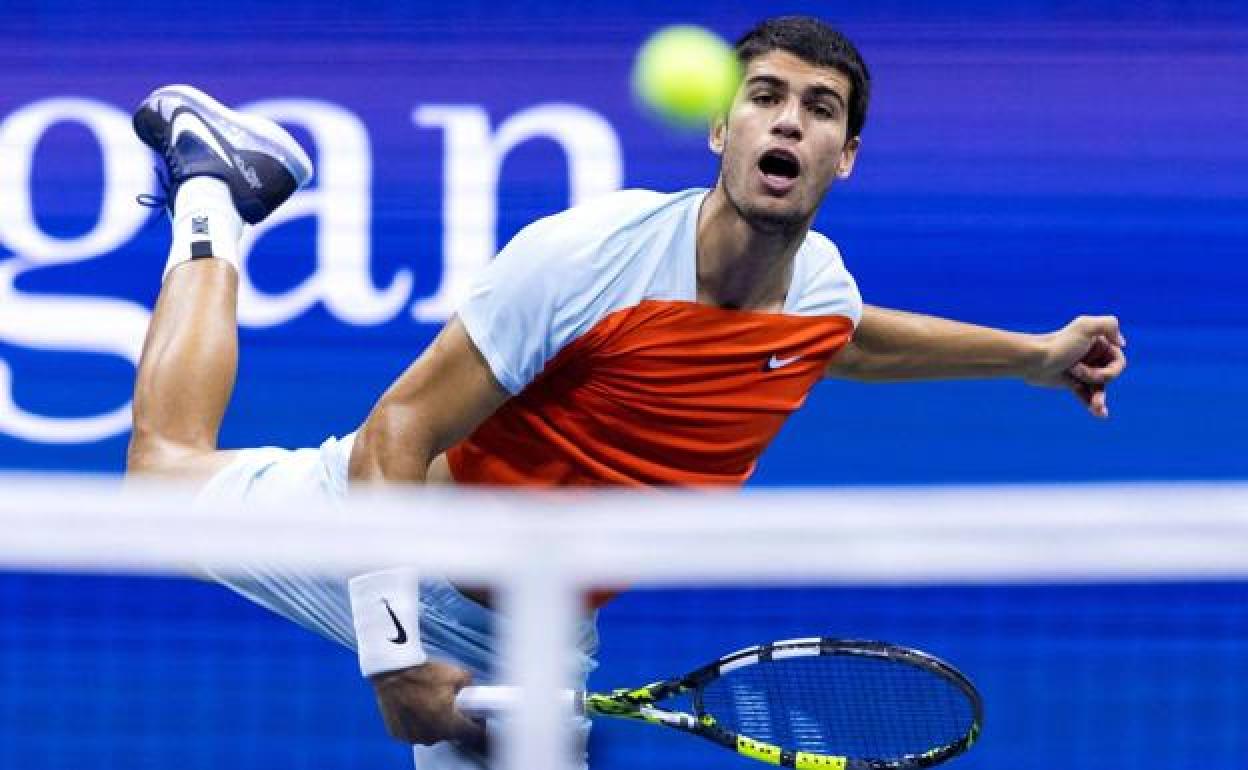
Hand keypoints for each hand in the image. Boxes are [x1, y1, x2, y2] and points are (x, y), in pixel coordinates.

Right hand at [369, 660, 486, 749]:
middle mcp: (432, 736)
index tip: (475, 717)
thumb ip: (470, 687)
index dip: (477, 724)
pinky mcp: (399, 735)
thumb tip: (472, 692)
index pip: (473, 734)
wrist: (393, 672)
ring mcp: (414, 738)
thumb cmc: (422, 674)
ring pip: (432, 735)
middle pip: (452, 735)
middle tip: (450, 705)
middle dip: (454, 722)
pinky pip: (415, 733)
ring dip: (435, 724)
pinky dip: (418, 724)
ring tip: (431, 704)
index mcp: (450, 725)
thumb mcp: (456, 674)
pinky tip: (416, 708)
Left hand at [1025, 315, 1126, 417]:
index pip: (1118, 361)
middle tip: (1075, 370)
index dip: (1108, 368)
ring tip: (1098, 408)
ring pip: (1100, 387)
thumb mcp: (1084, 326)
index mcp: (1099, 342)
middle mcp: (1093, 355)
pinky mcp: (1073, 382)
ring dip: (1099, 398)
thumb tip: (1121, 344)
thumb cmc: (1058, 344)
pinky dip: (1093, 404)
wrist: (1033, 360)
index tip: (1083, 362)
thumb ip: (1109, 324)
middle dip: (1097, 378)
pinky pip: (1088, 395)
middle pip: (1109, 375)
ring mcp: (1083, 370)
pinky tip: (1101, 414)